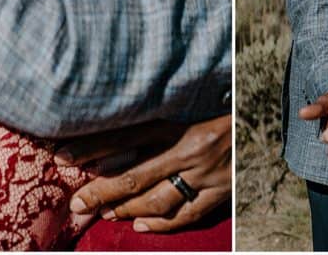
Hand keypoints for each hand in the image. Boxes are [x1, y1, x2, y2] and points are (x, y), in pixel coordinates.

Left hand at [59, 114, 230, 232]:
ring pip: (157, 200)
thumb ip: (157, 113)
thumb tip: (115, 124)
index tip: (63, 156)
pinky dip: (161, 225)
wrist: (264, 113)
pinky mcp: (222, 190)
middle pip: (134, 175)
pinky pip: (186, 214)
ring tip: (105, 213)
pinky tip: (140, 227)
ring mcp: (205, 173)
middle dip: (101, 191)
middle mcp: (188, 148)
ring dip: (127, 210)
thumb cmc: (224, 103)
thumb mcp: (190, 100)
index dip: (91, 148)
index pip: (124, 136)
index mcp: (178, 121)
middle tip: (77, 202)